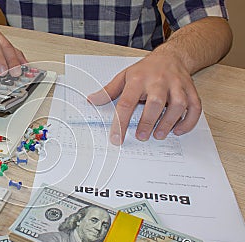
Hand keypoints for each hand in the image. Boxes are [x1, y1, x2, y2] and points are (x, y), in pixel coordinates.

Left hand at [87, 52, 201, 144]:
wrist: (171, 56)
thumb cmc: (146, 70)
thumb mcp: (124, 76)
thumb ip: (109, 91)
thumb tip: (92, 100)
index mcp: (138, 79)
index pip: (127, 102)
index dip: (121, 122)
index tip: (116, 138)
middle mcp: (158, 81)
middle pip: (155, 102)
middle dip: (148, 121)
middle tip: (141, 136)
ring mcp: (177, 85)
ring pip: (178, 104)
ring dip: (169, 122)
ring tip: (158, 135)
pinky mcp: (190, 90)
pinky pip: (195, 107)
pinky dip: (189, 121)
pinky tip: (178, 130)